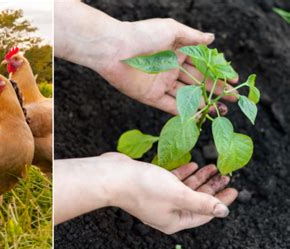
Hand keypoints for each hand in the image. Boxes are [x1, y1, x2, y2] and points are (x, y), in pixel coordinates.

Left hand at [96, 18, 237, 113]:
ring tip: (222, 111)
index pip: (202, 65)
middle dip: (216, 91)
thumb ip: (192, 37)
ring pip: (187, 96)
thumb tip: (212, 38)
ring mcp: (160, 83)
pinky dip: (185, 113)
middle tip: (234, 100)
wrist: (115, 49)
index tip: (235, 81)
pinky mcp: (150, 96)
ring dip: (204, 104)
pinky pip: (170, 107)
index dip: (219, 73)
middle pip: (198, 82)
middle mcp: (170, 69)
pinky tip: (201, 117)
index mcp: (176, 52)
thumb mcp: (172, 30)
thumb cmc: (142, 34)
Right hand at [102, 153, 236, 233]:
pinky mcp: (150, 185)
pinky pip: (172, 181)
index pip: (204, 213)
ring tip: (211, 166)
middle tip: (225, 175)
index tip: (234, 189)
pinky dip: (183, 173)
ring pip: (184, 189)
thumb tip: (223, 211)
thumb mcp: (179, 194)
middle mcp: (166, 212)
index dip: (220, 201)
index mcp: (173, 221)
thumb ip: (202, 202)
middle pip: (195, 200)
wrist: (113, 176)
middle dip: (211, 187)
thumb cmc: (143, 187)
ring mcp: (157, 198)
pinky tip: (192, 164)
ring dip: (199, 178)